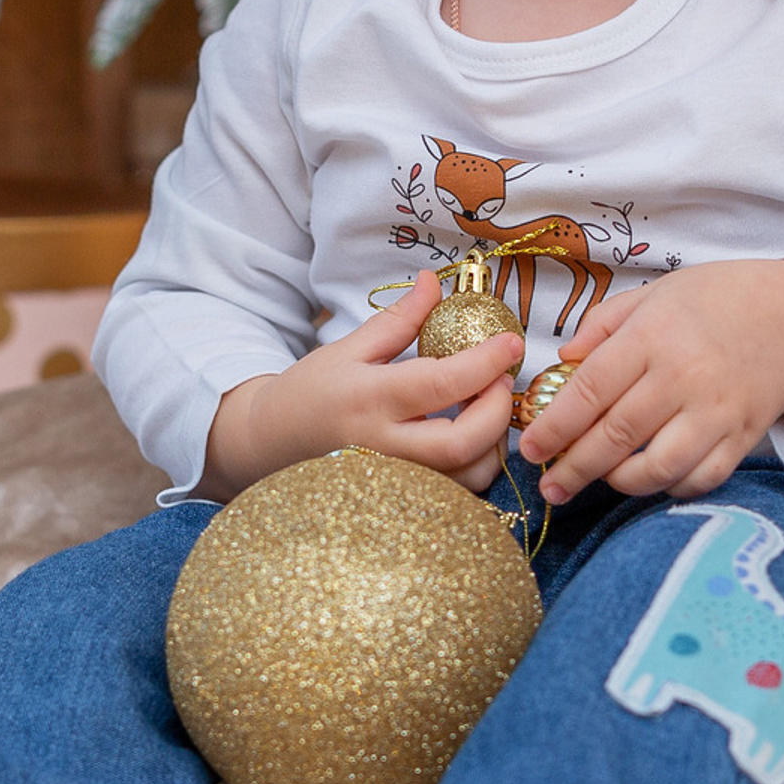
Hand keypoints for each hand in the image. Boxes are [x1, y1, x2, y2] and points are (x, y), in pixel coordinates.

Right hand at [196, 270, 522, 498]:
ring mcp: (394, 481)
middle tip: (500, 380)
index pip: (442, 382)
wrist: (272, 443)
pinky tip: (470, 435)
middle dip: (497, 410)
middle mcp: (383, 447)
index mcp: (369, 399)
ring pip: (466, 476)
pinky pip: (458, 493)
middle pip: (462, 442)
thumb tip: (435, 282)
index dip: (486, 361)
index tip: (511, 342)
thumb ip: (399, 320)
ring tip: (485, 407)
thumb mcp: (348, 348)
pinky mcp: (403, 501)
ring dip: (492, 441)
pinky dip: (476, 464)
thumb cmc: (311, 392)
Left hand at [517, 259, 783, 502]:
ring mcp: (718, 410)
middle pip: (617, 435)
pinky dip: (671, 487)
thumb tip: (563, 361)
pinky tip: (650, 479)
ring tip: (599, 480)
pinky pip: (701, 477)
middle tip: (550, 484)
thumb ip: (602, 326)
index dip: (555, 425)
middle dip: (575, 467)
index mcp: (653, 336)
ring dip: (620, 482)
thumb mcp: (653, 295)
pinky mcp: (744, 436)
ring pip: (659, 466)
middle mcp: (684, 376)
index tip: (531, 447)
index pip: (591, 389)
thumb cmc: (714, 300)